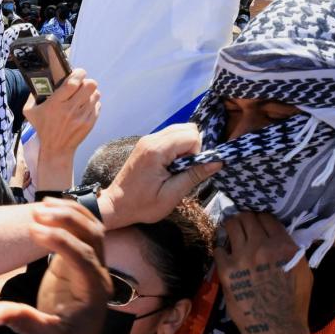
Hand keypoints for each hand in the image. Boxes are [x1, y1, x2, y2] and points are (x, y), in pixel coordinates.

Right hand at [0, 200, 109, 333]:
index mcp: (94, 292)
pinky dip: (72, 216)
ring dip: (72, 212)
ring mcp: (95, 265)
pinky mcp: (83, 260)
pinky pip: (84, 231)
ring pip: (93, 228)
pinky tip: (50, 208)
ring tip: (42, 204)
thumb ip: (20, 322)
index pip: (84, 257)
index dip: (60, 241)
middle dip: (68, 220)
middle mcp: (100, 275)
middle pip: (94, 235)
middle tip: (36, 213)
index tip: (34, 230)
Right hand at [23, 68, 100, 178]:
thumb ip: (32, 95)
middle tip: (81, 84)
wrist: (56, 149)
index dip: (79, 73)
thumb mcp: (30, 112)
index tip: (78, 72)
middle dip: (86, 82)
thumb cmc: (42, 128)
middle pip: (89, 85)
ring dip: (90, 92)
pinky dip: (92, 103)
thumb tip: (40, 81)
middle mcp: (70, 110)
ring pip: (95, 94)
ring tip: (83, 96)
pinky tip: (84, 106)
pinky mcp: (89, 123)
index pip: (73, 83)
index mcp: (55, 104)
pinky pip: (97, 105)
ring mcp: (82, 117)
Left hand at [96, 123, 221, 228]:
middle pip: (188, 128)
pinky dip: (177, 148)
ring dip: (185, 147)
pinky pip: (170, 136)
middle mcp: (151, 139)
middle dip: (193, 148)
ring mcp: (147, 139)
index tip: (186, 172)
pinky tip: (170, 166)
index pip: (191, 135)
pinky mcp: (147, 143)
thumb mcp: (171, 195)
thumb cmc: (141, 205)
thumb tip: (218, 161)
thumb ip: (194, 175)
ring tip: (176, 169)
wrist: (116, 205)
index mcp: (156, 151)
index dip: (197, 153)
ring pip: (180, 130)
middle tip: (182, 170)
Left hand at [215, 213, 315, 333]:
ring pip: (230, 226)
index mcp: (284, 245)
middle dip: (243, 219)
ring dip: (230, 227)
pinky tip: (225, 254)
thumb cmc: (293, 303)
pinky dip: (221, 249)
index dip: (261, 218)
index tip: (257, 223)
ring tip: (230, 232)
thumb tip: (278, 236)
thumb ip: (290, 249)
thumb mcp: (302, 270)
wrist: (276, 329)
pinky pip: (218, 248)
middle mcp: (262, 246)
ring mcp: (242, 257)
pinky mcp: (226, 270)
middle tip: (242, 225)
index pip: (267, 217)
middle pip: (246, 217)